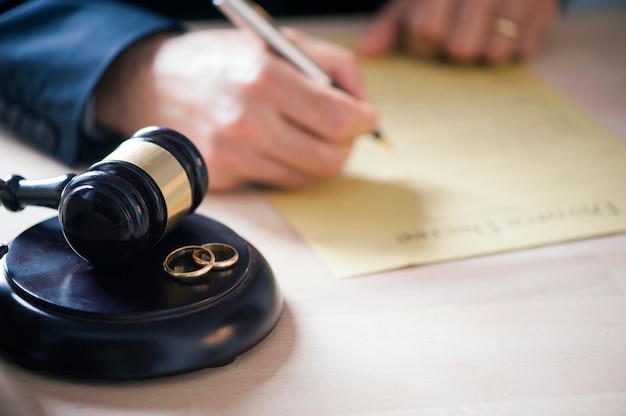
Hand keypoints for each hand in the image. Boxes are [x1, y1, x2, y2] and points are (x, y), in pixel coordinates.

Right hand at [95, 29, 376, 190]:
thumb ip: (331, 64)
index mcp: (264, 79)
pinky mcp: (223, 179)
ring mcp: (233, 156)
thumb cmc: (221, 59)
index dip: (363, 120)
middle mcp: (248, 123)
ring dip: (317, 157)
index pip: (338, 119)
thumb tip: (363, 103)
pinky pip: (277, 183)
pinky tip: (273, 143)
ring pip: (306, 177)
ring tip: (304, 132)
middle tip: (342, 130)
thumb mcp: (277, 42)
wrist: (153, 84)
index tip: (364, 116)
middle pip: (329, 159)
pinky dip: (287, 166)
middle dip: (346, 145)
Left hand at [359, 0, 558, 63]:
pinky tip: (509, 27)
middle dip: (455, 48)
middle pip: (460, 48)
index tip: (429, 36)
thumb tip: (367, 52)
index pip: (426, 32)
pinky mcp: (543, 6)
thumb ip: (393, 23)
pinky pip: (523, 50)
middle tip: (459, 32)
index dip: (424, 43)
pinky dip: (515, 47)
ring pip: (493, 53)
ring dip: (485, 50)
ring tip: (484, 29)